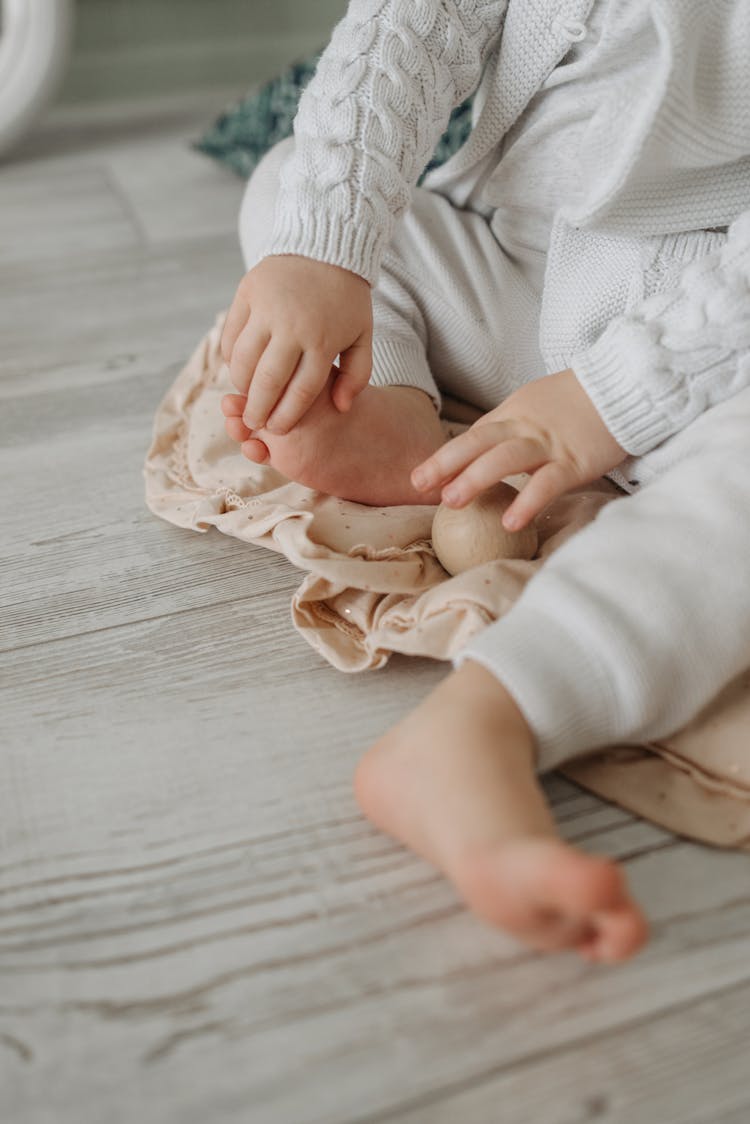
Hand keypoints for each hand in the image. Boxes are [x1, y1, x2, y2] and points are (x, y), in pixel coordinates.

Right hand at [220, 255, 372, 433]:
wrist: (326, 245)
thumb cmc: (346, 298)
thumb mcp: (363, 335)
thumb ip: (357, 374)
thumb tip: (341, 407)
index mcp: (322, 341)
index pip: (300, 392)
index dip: (287, 416)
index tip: (278, 430)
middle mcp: (292, 327)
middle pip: (268, 381)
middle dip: (258, 409)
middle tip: (253, 423)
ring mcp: (266, 309)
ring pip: (243, 360)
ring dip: (241, 385)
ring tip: (246, 396)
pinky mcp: (247, 293)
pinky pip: (231, 336)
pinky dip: (230, 357)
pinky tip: (238, 368)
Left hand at [411, 368, 626, 529]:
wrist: (627, 385)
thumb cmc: (582, 402)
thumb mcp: (539, 408)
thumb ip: (513, 429)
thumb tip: (486, 457)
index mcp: (514, 414)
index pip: (473, 436)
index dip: (445, 457)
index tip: (420, 478)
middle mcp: (525, 426)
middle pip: (478, 442)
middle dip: (445, 464)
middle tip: (419, 486)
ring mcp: (549, 444)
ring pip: (504, 459)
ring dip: (475, 479)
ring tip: (450, 502)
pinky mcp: (575, 461)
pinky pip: (547, 483)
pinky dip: (528, 501)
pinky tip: (510, 521)